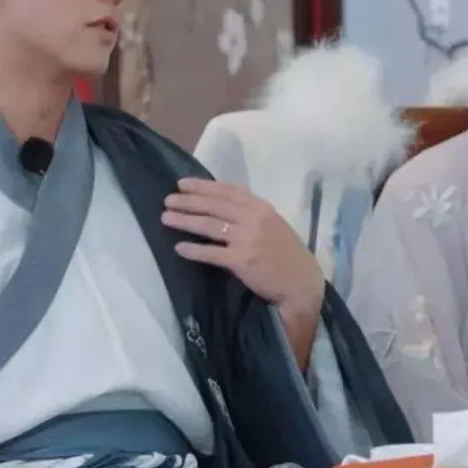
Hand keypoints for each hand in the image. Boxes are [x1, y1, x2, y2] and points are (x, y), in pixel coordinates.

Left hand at [162, 178, 324, 368]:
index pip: (227, 191)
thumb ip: (251, 214)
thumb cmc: (287, 255)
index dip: (203, 186)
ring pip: (209, 225)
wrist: (301, 283)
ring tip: (166, 218)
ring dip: (185, 221)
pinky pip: (211, 253)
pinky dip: (194, 250)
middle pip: (214, 205)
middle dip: (188, 201)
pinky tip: (180, 248)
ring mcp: (247, 239)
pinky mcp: (242, 261)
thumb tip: (220, 207)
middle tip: (168, 200)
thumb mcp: (274, 225)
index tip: (182, 184)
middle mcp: (254, 219)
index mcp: (262, 208)